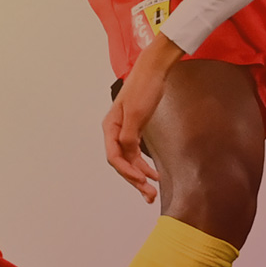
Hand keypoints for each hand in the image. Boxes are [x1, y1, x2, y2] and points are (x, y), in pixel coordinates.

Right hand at [104, 35, 180, 202]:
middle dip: (134, 180)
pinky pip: (136, 153)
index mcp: (111, 127)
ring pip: (130, 160)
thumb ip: (130, 136)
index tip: (141, 180)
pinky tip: (153, 174)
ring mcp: (125, 131)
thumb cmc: (144, 88)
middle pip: (121, 163)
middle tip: (148, 195)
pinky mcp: (135, 130)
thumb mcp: (137, 113)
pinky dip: (144, 165)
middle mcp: (115, 132)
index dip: (127, 172)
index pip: (114, 157)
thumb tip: (127, 154)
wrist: (154, 71)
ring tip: (152, 191)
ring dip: (140, 176)